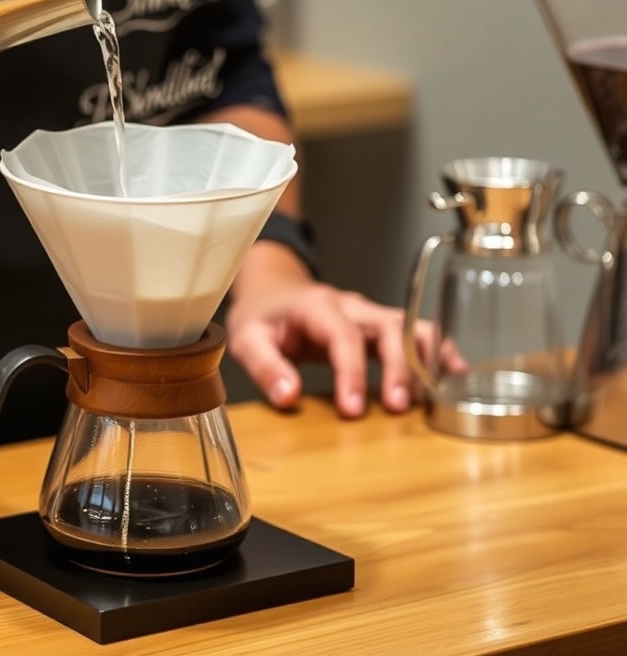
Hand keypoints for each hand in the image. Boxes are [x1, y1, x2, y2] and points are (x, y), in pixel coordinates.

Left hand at [224, 246, 441, 417]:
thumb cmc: (261, 315)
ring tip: (435, 395)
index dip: (351, 372)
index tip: (352, 409)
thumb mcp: (247, 338)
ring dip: (424, 358)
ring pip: (407, 326)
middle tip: (396, 407)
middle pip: (385, 327)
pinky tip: (453, 372)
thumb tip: (288, 396)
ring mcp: (368, 314)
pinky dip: (436, 349)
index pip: (340, 335)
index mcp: (316, 306)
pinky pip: (413, 332)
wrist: (272, 291)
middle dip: (396, 366)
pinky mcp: (378, 326)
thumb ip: (265, 367)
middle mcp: (349, 306)